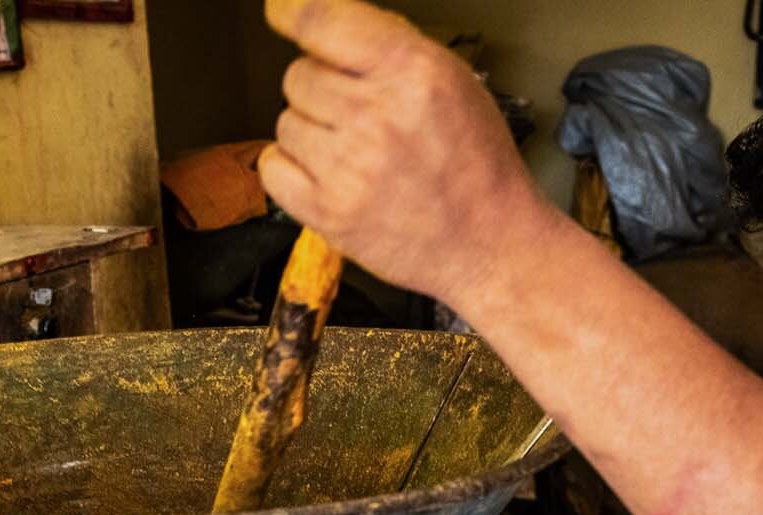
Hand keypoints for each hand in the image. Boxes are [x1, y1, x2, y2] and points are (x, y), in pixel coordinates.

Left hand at [260, 0, 556, 308]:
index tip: (279, 12)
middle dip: (322, 90)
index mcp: (411, 72)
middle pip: (298, 76)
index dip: (290, 12)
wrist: (488, 243)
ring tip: (355, 154)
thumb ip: (391, 50)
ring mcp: (348, 168)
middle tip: (359, 117)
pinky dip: (291, 168)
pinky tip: (327, 175)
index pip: (320, 21)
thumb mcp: (453, 82)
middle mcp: (376, 115)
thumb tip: (330, 27)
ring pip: (286, 122)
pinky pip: (273, 167)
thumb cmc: (474, 164)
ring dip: (311, 132)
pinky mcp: (328, 213)